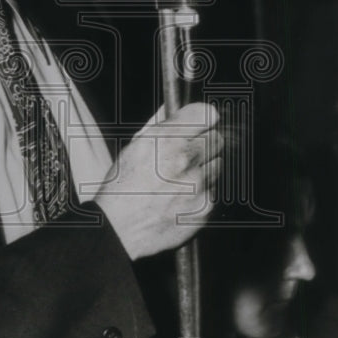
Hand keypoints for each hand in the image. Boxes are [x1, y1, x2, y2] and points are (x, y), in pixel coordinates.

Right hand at [94, 102, 221, 259]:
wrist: (120, 229)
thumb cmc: (121, 188)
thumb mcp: (134, 147)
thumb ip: (159, 124)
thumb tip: (172, 108)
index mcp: (165, 140)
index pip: (207, 114)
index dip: (203, 117)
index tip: (202, 121)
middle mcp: (184, 160)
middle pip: (216, 138)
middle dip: (204, 142)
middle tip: (188, 152)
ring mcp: (198, 185)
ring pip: (217, 164)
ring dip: (204, 167)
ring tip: (180, 177)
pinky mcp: (205, 207)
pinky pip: (213, 190)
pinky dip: (202, 191)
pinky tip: (181, 195)